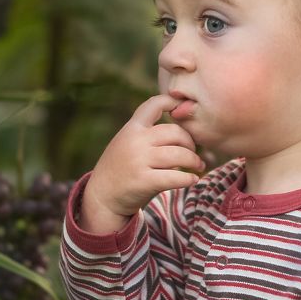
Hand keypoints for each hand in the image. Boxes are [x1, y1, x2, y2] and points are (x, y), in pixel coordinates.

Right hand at [80, 95, 204, 234]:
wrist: (102, 197)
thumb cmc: (121, 169)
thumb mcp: (126, 143)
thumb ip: (146, 134)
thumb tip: (181, 126)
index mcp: (131, 128)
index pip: (154, 104)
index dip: (172, 102)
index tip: (184, 109)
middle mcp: (135, 141)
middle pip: (175, 132)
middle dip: (190, 142)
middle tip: (194, 153)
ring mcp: (139, 161)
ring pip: (179, 154)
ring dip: (194, 160)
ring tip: (198, 166)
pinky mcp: (144, 181)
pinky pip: (175, 177)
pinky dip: (188, 178)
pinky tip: (192, 179)